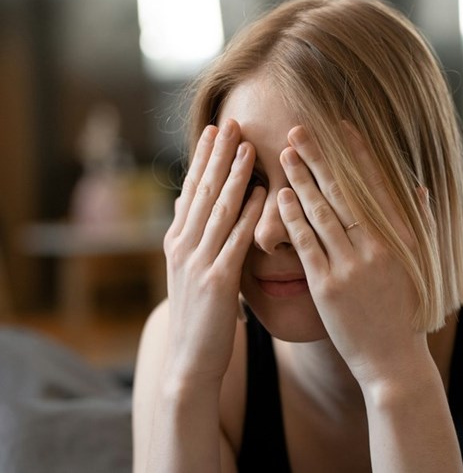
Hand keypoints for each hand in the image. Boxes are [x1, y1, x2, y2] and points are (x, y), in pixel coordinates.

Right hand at [162, 120, 265, 385]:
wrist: (190, 362)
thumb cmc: (199, 317)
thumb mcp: (189, 273)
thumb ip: (193, 237)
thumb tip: (189, 205)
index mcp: (177, 241)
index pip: (192, 190)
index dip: (203, 157)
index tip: (215, 128)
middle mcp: (183, 246)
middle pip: (203, 191)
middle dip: (218, 154)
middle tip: (231, 121)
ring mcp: (198, 263)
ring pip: (219, 209)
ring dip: (234, 175)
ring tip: (247, 145)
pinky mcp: (218, 282)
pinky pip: (236, 240)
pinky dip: (249, 214)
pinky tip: (263, 193)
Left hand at [277, 123, 428, 386]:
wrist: (393, 360)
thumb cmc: (404, 311)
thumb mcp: (418, 265)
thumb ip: (418, 224)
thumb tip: (419, 188)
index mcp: (401, 238)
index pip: (377, 186)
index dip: (358, 154)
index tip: (342, 127)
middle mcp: (378, 247)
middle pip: (344, 192)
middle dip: (320, 158)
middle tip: (299, 130)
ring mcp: (352, 266)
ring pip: (322, 212)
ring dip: (302, 180)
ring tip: (286, 155)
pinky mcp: (328, 286)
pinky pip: (307, 244)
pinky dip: (293, 218)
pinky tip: (280, 196)